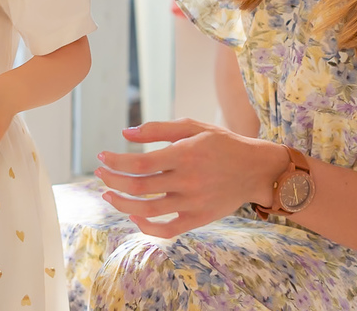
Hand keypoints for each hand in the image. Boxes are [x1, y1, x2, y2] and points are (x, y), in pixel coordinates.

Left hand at [94, 118, 280, 237]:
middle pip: (139, 187)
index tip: (102, 158)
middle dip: (112, 181)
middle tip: (100, 174)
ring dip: (122, 204)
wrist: (256, 169)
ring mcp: (193, 203)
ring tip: (108, 195)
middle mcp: (188, 180)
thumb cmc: (221, 143)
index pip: (139, 163)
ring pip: (148, 211)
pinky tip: (134, 216)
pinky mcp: (199, 219)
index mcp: (185, 154)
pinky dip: (146, 227)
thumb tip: (125, 133)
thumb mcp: (193, 126)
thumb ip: (158, 129)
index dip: (116, 162)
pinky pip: (167, 229)